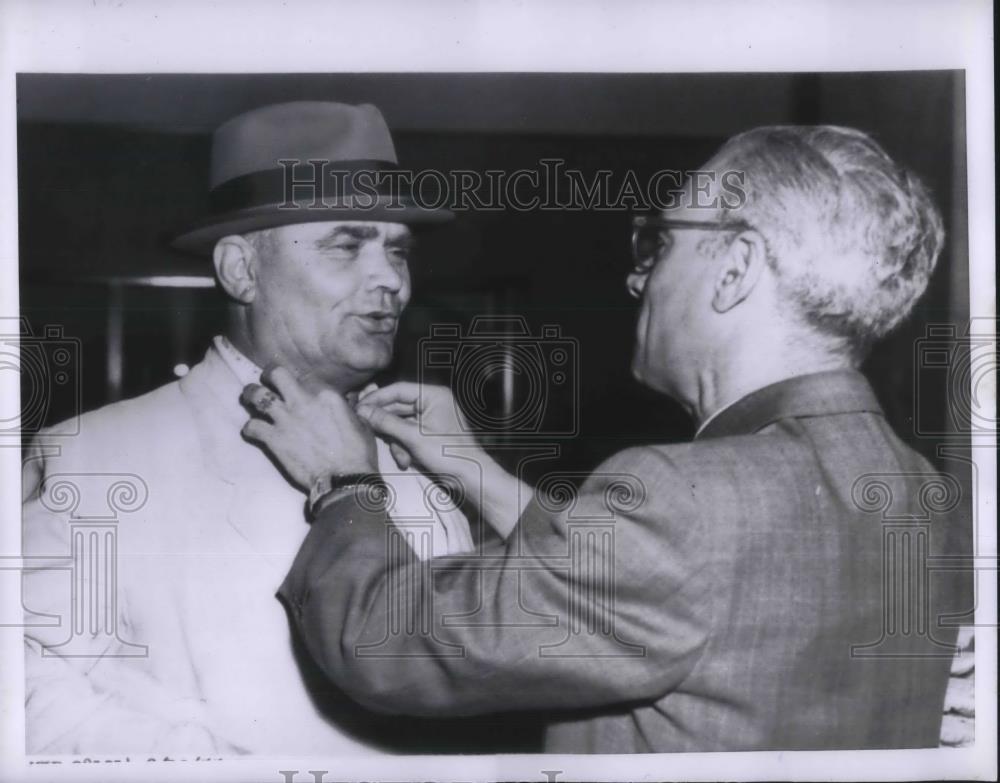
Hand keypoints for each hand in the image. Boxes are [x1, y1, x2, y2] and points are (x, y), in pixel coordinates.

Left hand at [241, 366, 376, 490]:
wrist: (345, 478)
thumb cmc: (358, 452)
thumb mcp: (361, 423)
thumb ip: (349, 408)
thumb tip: (347, 402)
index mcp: (325, 395)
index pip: (307, 376)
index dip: (301, 381)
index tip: (300, 388)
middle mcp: (302, 401)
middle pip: (276, 374)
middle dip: (269, 375)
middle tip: (269, 381)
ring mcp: (285, 419)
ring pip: (256, 395)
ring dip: (251, 395)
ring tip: (251, 398)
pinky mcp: (274, 439)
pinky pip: (251, 427)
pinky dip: (250, 429)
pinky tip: (253, 431)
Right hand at [356, 383, 530, 538]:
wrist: (469, 477)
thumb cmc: (447, 453)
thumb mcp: (413, 437)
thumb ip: (386, 422)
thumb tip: (362, 410)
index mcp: (433, 395)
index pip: (398, 389)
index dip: (376, 398)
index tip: (357, 406)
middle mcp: (431, 402)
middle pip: (397, 407)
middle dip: (386, 425)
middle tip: (364, 428)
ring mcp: (429, 419)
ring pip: (399, 424)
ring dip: (396, 442)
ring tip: (401, 457)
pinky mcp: (427, 434)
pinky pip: (406, 434)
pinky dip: (403, 448)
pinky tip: (406, 461)